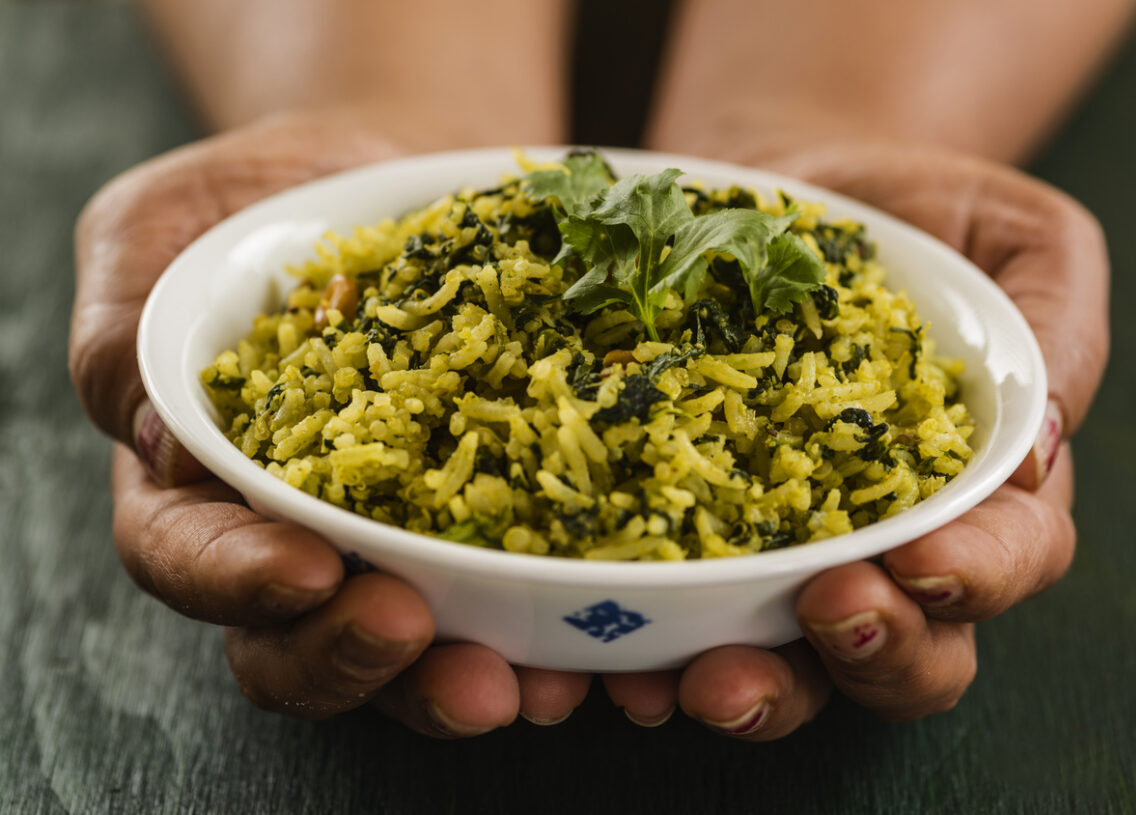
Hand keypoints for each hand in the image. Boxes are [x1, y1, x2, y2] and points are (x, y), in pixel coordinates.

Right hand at [70, 111, 591, 734]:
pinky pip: (506, 586)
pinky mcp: (480, 516)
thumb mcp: (157, 232)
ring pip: (407, 644)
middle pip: (297, 639)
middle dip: (357, 655)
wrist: (373, 173)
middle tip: (419, 636)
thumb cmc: (248, 203)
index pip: (188, 555)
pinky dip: (541, 623)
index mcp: (190, 480)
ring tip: (528, 681)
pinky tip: (587, 633)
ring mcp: (391, 532)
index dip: (239, 581)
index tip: (310, 570)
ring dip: (459, 676)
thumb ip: (128, 334)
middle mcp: (287, 529)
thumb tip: (162, 444)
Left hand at [604, 144, 1108, 737]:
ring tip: (702, 680)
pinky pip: (679, 619)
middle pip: (910, 648)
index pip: (1008, 558)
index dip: (976, 576)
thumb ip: (1053, 327)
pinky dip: (651, 654)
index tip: (918, 561)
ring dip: (756, 688)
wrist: (781, 191)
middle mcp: (889, 544)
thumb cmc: (915, 214)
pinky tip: (615, 666)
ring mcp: (784, 555)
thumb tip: (1039, 447)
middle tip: (824, 613)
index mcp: (983, 488)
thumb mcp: (1017, 235)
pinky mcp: (694, 543)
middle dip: (874, 651)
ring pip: (794, 664)